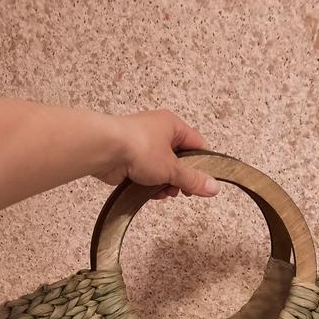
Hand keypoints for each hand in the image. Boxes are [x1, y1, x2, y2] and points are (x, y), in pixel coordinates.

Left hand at [95, 109, 220, 198]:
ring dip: (165, 183)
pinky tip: (151, 193)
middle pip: (179, 159)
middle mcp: (158, 132)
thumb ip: (193, 179)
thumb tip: (214, 188)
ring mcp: (142, 145)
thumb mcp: (172, 168)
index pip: (197, 144)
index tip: (205, 182)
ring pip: (162, 168)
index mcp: (172, 125)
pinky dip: (150, 184)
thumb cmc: (139, 147)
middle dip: (181, 178)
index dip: (203, 164)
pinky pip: (146, 173)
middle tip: (183, 191)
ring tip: (165, 192)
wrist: (104, 149)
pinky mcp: (129, 158)